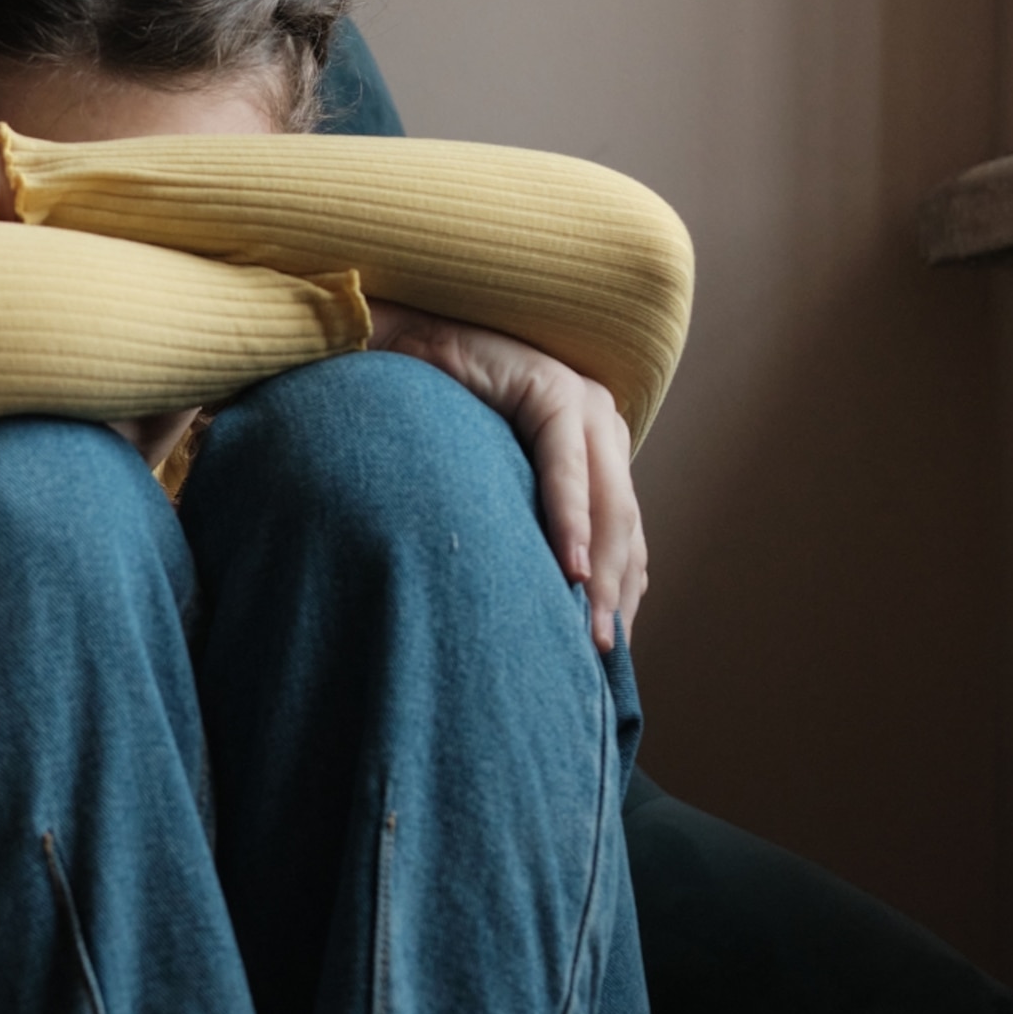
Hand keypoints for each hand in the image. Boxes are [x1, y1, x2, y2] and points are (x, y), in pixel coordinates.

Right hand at [366, 303, 644, 652]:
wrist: (388, 357)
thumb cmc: (427, 429)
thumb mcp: (487, 492)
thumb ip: (518, 530)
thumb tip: (534, 608)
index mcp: (591, 455)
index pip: (623, 537)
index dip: (620, 595)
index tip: (608, 654)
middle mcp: (599, 427)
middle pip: (624, 527)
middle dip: (615, 596)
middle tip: (600, 656)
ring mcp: (583, 405)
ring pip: (608, 502)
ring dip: (602, 570)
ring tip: (591, 627)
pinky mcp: (552, 389)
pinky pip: (566, 464)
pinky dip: (570, 518)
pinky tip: (571, 565)